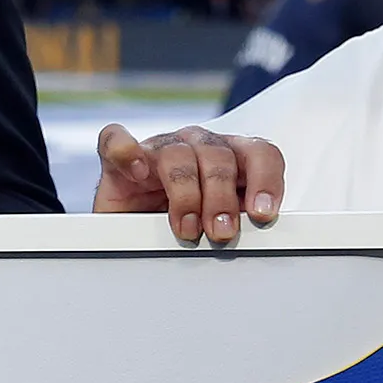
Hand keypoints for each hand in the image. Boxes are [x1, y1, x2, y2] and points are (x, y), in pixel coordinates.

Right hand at [94, 122, 284, 241]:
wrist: (133, 237)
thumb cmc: (182, 230)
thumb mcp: (220, 226)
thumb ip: (239, 223)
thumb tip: (259, 242)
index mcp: (231, 158)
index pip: (259, 154)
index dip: (265, 180)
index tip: (262, 213)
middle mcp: (197, 146)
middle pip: (219, 156)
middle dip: (222, 198)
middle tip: (222, 232)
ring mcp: (159, 149)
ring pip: (178, 154)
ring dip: (185, 193)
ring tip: (187, 228)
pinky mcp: (117, 160)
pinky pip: (116, 141)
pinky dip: (126, 151)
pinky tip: (137, 172)